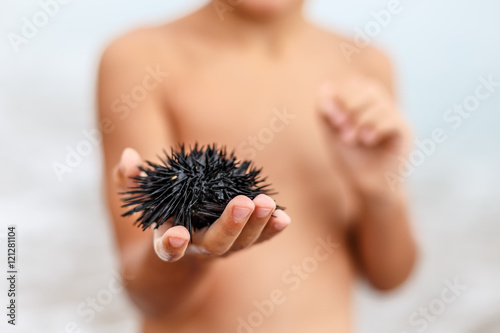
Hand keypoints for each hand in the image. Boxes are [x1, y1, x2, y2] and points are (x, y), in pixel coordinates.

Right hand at [114, 148, 290, 261]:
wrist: (183, 243)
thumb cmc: (163, 213)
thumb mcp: (143, 199)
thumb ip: (132, 180)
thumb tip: (129, 156)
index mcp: (170, 241)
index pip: (168, 247)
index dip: (172, 244)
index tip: (177, 236)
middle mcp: (199, 248)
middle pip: (216, 243)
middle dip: (230, 225)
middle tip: (243, 203)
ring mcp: (223, 247)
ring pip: (242, 242)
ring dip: (257, 223)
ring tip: (266, 202)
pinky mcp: (242, 241)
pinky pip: (259, 238)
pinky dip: (271, 229)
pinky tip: (283, 217)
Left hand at [318, 77, 411, 196]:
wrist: (367, 186)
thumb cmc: (350, 159)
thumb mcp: (331, 133)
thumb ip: (325, 111)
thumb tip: (325, 86)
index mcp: (365, 104)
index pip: (354, 85)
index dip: (340, 97)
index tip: (332, 120)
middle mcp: (383, 107)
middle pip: (368, 89)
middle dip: (350, 107)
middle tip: (341, 129)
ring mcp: (396, 118)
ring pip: (380, 104)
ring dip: (360, 120)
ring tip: (351, 139)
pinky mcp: (406, 133)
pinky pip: (393, 120)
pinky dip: (376, 127)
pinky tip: (367, 140)